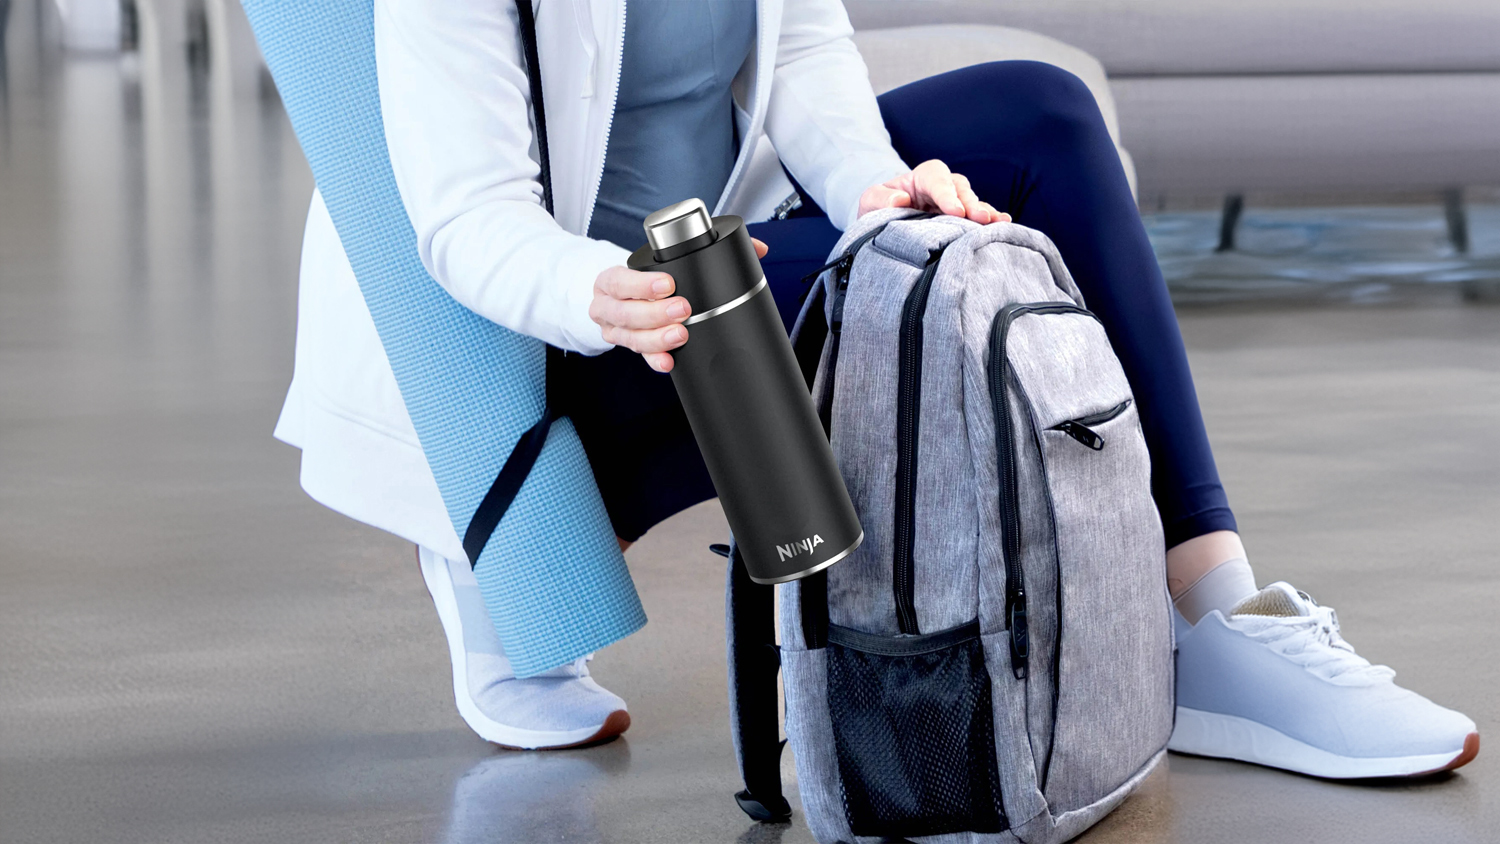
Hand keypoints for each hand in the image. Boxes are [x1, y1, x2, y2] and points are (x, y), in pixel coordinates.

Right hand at [590, 238, 768, 372]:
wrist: (621, 298)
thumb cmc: (646, 278)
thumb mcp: (663, 261)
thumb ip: (707, 248)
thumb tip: (757, 248)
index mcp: (612, 280)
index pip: (619, 280)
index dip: (642, 284)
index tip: (669, 284)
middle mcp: (608, 306)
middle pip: (625, 313)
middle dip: (655, 313)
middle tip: (683, 310)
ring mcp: (616, 330)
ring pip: (631, 338)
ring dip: (657, 338)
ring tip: (681, 335)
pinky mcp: (629, 347)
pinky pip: (641, 357)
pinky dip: (656, 359)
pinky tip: (669, 361)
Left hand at [857, 159, 1009, 223]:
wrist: (885, 224)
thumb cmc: (880, 208)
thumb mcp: (870, 201)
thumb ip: (880, 198)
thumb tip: (900, 200)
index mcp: (923, 177)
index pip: (937, 179)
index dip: (947, 194)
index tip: (955, 210)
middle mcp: (944, 187)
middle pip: (961, 190)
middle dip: (971, 204)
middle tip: (980, 219)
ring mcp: (957, 203)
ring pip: (974, 204)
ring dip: (984, 214)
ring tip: (996, 224)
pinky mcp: (963, 220)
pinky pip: (979, 219)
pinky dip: (991, 222)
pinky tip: (1004, 226)